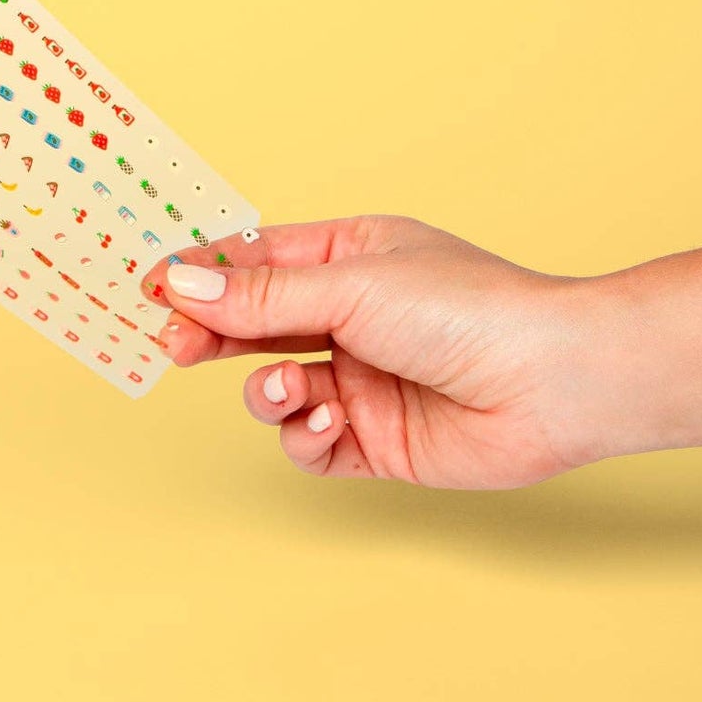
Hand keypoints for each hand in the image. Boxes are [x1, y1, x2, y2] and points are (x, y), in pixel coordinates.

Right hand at [140, 216, 616, 487]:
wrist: (551, 382)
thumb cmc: (468, 310)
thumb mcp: (353, 287)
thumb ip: (263, 294)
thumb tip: (182, 280)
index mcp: (352, 258)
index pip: (257, 260)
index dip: (202, 272)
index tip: (150, 284)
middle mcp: (353, 318)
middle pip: (254, 324)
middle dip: (212, 334)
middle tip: (172, 343)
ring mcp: (363, 380)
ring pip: (275, 388)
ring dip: (266, 392)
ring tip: (284, 388)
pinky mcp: (375, 440)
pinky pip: (309, 443)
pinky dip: (305, 435)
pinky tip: (328, 421)